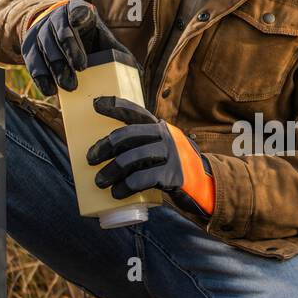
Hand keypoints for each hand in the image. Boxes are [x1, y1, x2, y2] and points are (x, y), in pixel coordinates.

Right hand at [21, 0, 125, 95]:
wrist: (54, 29)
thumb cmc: (86, 36)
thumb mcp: (101, 37)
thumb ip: (117, 50)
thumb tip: (138, 71)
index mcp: (76, 10)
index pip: (76, 10)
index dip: (77, 14)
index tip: (80, 21)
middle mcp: (55, 17)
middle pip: (61, 34)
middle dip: (69, 52)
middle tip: (80, 71)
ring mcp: (39, 31)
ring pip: (45, 49)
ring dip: (56, 68)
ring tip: (68, 87)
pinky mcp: (29, 46)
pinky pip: (32, 62)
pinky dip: (41, 77)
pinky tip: (50, 90)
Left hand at [85, 97, 215, 215]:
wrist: (206, 185)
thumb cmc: (174, 168)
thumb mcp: (163, 148)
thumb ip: (144, 145)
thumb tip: (106, 153)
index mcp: (160, 128)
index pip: (135, 112)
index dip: (115, 105)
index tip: (95, 104)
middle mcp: (165, 136)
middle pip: (127, 135)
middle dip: (104, 146)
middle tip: (90, 159)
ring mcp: (170, 155)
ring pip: (131, 158)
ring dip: (111, 171)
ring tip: (100, 182)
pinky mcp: (172, 175)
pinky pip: (142, 179)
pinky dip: (125, 187)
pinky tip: (117, 193)